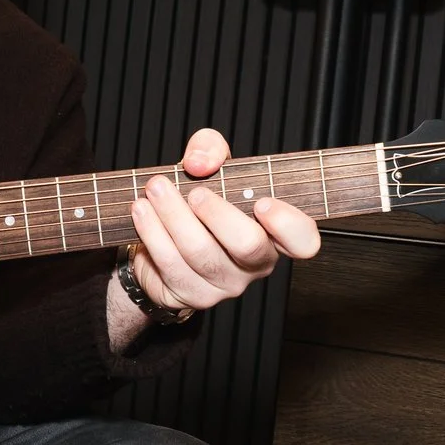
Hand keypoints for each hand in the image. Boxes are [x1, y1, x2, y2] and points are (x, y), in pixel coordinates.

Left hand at [123, 129, 321, 325]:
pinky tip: (141, 211)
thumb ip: (210, 149)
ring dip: (173, 217)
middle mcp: (257, 263)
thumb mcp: (212, 165)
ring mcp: (226, 284)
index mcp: (275, 233)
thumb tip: (200, 163)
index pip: (303, 240)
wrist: (163, 240)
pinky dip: (153, 233)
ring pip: (201, 254)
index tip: (262, 203)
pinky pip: (171, 266)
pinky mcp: (193, 296)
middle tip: (195, 192)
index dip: (289, 224)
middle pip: (248, 246)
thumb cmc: (200, 201)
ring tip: (154, 190)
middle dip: (217, 214)